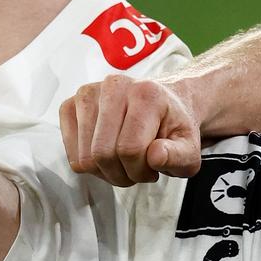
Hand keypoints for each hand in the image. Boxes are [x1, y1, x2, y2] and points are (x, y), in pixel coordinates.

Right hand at [59, 75, 201, 186]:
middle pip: (102, 154)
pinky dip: (89, 163)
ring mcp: (88, 93)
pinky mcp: (70, 104)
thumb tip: (155, 155)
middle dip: (122, 174)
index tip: (152, 170)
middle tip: (138, 169)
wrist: (164, 106)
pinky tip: (108, 153)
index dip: (140, 171)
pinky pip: (71, 152)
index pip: (129, 149)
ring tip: (125, 161)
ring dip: (106, 171)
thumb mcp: (189, 148)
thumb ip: (178, 156)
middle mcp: (114, 86)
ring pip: (84, 157)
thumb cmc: (174, 127)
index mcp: (146, 93)